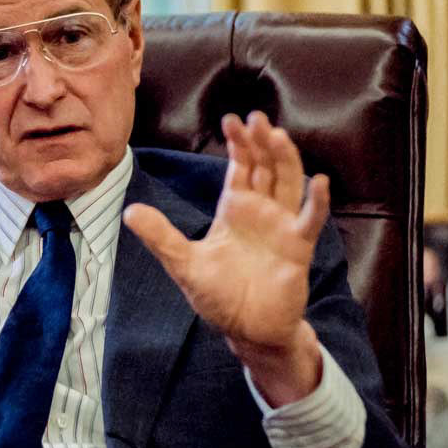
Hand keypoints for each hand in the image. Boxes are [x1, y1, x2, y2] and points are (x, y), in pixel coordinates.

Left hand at [123, 112, 329, 404]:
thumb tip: (129, 211)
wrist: (248, 330)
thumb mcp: (184, 264)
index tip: (231, 120)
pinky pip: (310, 219)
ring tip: (278, 136)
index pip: (240, 168)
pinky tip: (319, 182)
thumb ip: (161, 236)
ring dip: (285, 159)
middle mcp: (261, 212)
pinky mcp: (298, 247)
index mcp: (235, 211)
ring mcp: (282, 226)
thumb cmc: (219, 297)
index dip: (238, 144)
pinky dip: (316, 201)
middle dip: (260, 142)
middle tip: (255, 118)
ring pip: (288, 183)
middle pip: (265, 167)